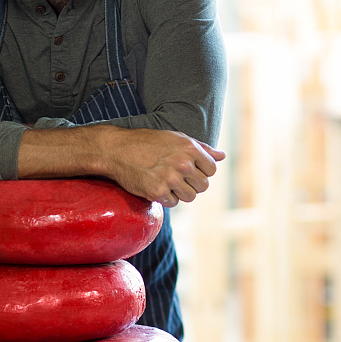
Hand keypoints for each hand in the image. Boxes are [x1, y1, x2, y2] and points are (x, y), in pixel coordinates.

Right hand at [100, 127, 225, 206]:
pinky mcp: (157, 192)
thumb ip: (202, 148)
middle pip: (203, 186)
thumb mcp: (177, 138)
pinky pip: (173, 202)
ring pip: (190, 196)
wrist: (118, 150)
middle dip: (192, 183)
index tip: (188, 169)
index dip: (201, 171)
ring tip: (167, 181)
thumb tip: (222, 156)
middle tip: (176, 176)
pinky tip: (157, 185)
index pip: (212, 169)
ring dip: (180, 192)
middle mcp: (182, 163)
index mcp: (190, 148)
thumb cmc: (148, 142)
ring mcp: (170, 178)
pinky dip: (167, 197)